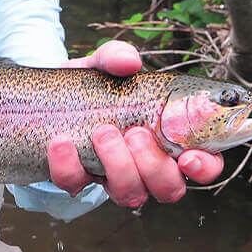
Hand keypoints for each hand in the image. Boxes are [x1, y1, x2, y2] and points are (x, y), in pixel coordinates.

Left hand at [47, 40, 224, 206]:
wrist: (46, 97)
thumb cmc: (93, 84)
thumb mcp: (104, 64)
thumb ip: (118, 56)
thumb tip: (130, 61)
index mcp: (169, 138)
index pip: (204, 164)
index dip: (204, 167)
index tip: (188, 157)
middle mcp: (147, 166)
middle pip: (169, 189)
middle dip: (153, 165)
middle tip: (134, 132)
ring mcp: (113, 177)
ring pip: (130, 195)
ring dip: (118, 165)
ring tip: (102, 131)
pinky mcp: (78, 179)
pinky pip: (76, 185)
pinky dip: (69, 165)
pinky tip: (62, 141)